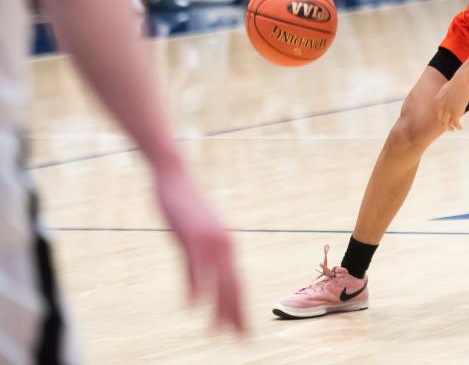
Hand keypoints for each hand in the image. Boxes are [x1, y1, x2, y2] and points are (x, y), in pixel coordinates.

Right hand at [153, 165, 244, 333]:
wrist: (176, 177)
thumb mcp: (197, 237)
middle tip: (241, 340)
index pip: (238, 284)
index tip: (244, 331)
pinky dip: (194, 287)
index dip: (241, 309)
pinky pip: (193, 267)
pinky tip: (193, 306)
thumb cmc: (187, 207)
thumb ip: (201, 260)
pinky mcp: (190, 236)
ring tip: (218, 332)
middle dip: (237, 315)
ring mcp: (208, 241)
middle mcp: (224, 245)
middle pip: (233, 287)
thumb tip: (200, 286)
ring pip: (217, 281)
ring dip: (218, 308)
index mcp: (227, 245)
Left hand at [434, 75, 468, 130]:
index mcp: (438, 102)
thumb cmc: (456, 82)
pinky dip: (458, 127)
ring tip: (454, 130)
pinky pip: (455, 123)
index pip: (438, 113)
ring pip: (447, 124)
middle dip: (445, 125)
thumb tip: (451, 98)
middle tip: (449, 128)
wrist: (460, 82)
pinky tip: (461, 128)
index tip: (447, 119)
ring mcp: (448, 111)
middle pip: (441, 120)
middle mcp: (441, 108)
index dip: (442, 117)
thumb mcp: (447, 89)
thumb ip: (446, 96)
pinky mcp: (455, 113)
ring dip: (451, 128)